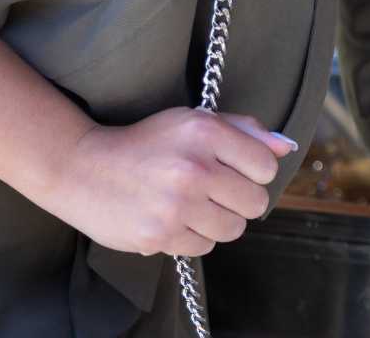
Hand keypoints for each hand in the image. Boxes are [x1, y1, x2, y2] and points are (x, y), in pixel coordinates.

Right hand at [39, 108, 296, 256]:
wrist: (82, 168)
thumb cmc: (146, 143)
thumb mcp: (193, 122)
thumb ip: (244, 131)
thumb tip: (287, 147)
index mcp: (205, 132)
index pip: (266, 166)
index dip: (254, 171)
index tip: (233, 169)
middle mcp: (193, 168)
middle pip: (256, 203)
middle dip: (240, 199)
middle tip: (215, 191)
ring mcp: (175, 206)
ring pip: (233, 229)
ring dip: (219, 221)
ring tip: (193, 205)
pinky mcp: (159, 236)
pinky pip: (204, 247)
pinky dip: (194, 237)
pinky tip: (173, 218)